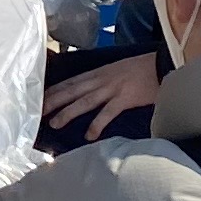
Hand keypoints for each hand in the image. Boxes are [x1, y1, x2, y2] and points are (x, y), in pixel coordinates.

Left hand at [43, 54, 163, 132]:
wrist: (164, 63)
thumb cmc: (143, 68)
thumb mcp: (118, 70)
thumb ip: (104, 79)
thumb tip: (92, 90)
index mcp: (99, 72)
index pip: (71, 81)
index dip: (55, 90)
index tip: (40, 97)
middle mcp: (101, 79)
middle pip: (72, 90)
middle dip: (53, 100)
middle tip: (37, 112)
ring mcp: (112, 88)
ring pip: (85, 101)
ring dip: (68, 112)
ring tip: (54, 123)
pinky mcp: (125, 98)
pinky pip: (108, 113)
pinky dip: (97, 124)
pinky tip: (89, 136)